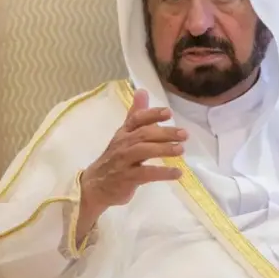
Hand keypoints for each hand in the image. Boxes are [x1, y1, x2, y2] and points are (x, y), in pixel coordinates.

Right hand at [77, 89, 185, 232]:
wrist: (95, 186)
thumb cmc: (115, 159)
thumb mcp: (123, 135)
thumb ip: (135, 115)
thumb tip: (142, 91)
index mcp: (123, 133)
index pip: (136, 119)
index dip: (152, 114)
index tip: (169, 112)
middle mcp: (123, 144)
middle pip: (144, 134)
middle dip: (164, 133)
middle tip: (184, 134)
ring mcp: (124, 161)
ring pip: (144, 152)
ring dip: (163, 149)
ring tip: (181, 149)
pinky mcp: (127, 178)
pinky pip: (146, 174)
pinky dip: (162, 173)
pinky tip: (177, 173)